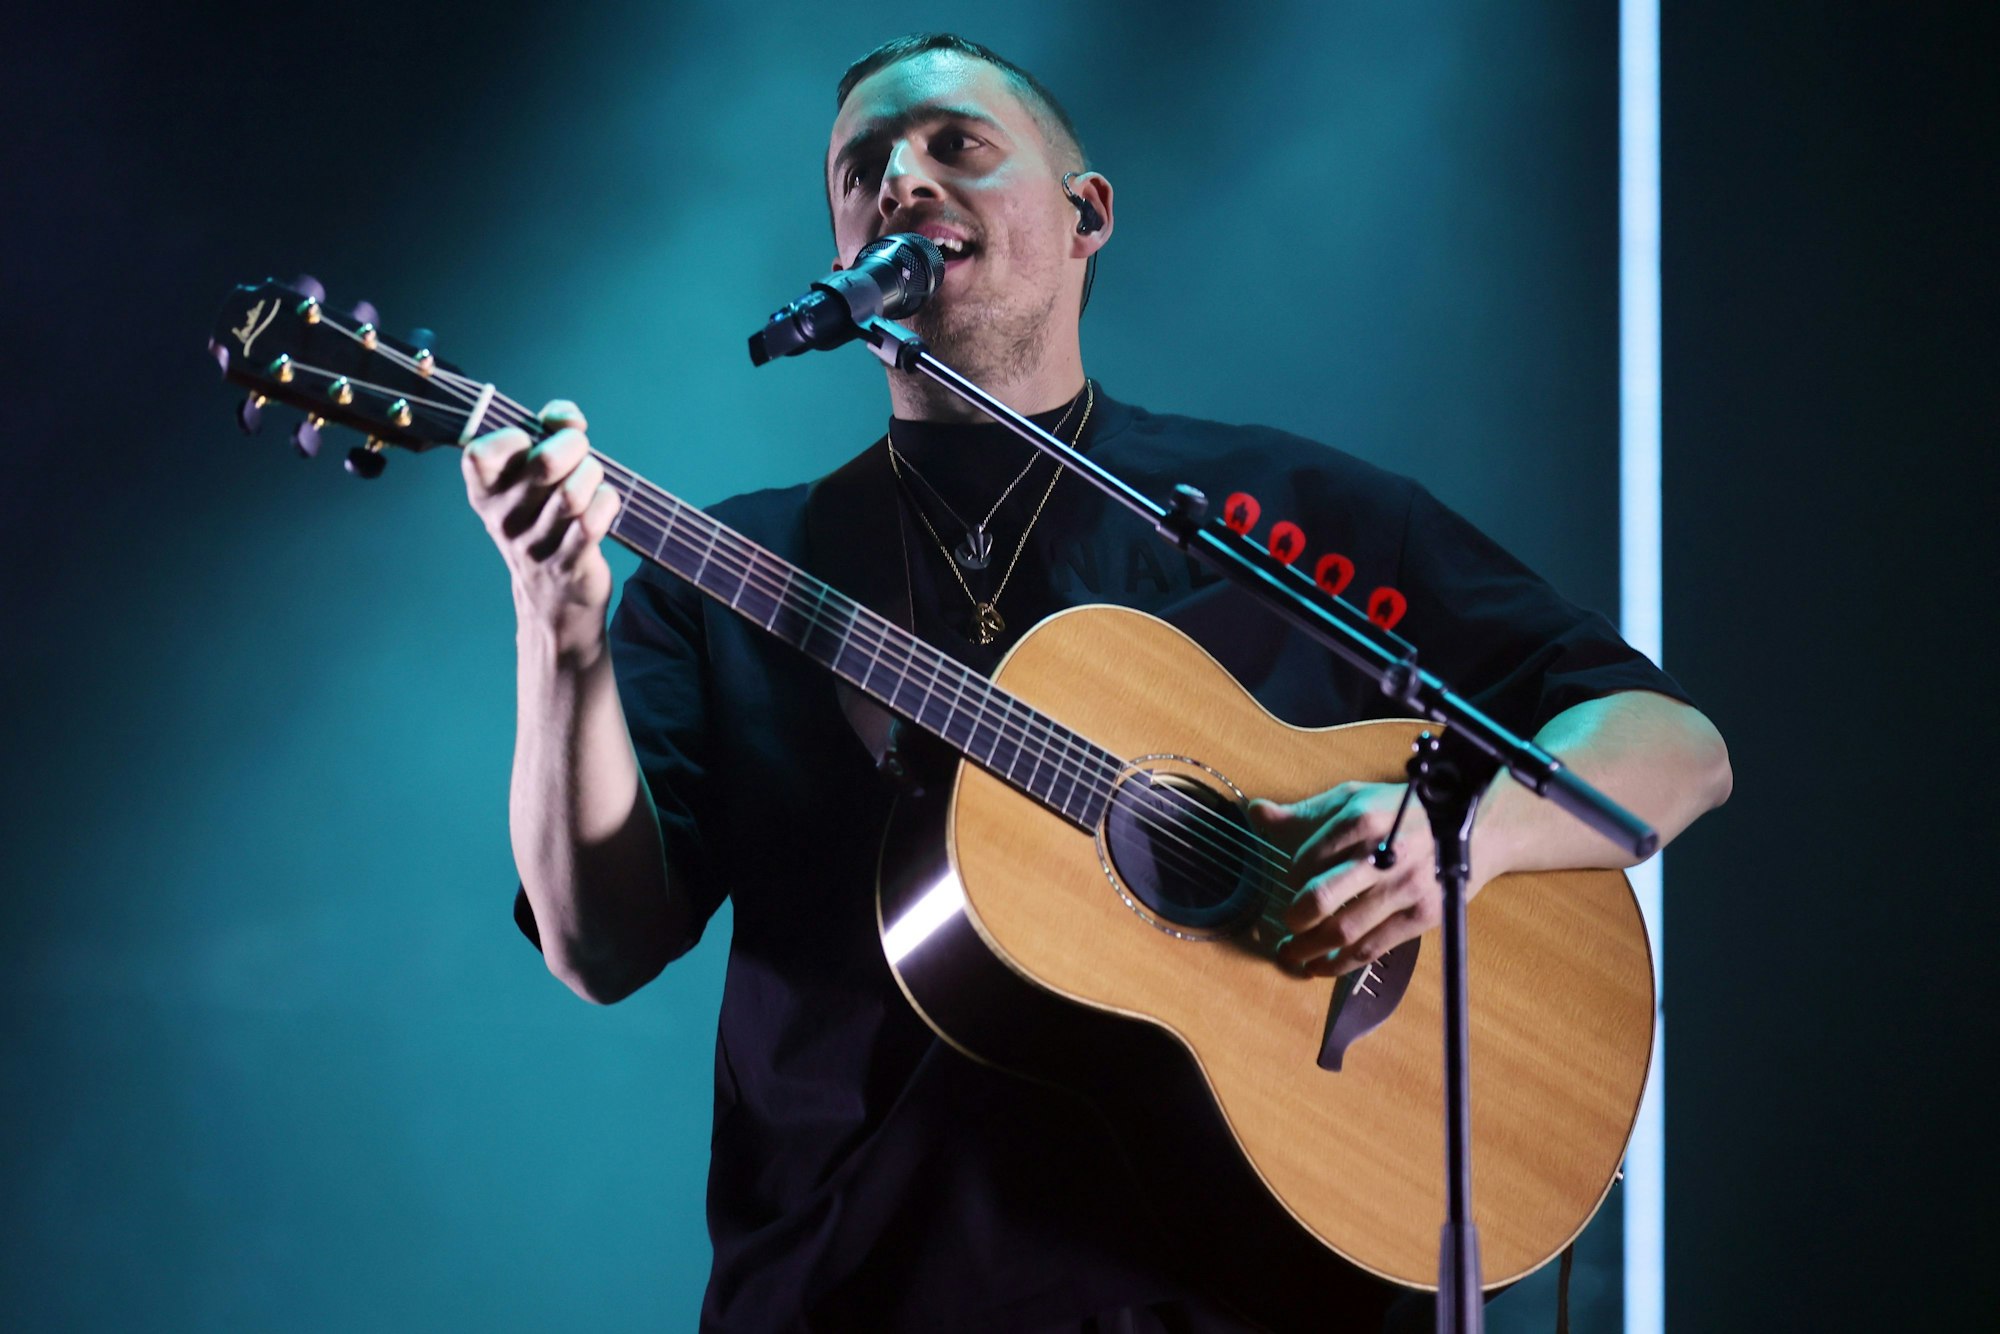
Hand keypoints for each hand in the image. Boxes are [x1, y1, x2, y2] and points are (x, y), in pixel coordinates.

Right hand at [462, 400, 621, 652]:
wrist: (553, 599)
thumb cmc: (545, 521)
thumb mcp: (531, 479)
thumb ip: (546, 432)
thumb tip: (566, 417)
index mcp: (485, 492)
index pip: (480, 453)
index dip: (516, 434)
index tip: (536, 436)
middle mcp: (503, 519)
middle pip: (545, 462)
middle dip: (574, 446)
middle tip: (581, 453)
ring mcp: (533, 545)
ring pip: (573, 493)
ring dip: (593, 475)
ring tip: (593, 480)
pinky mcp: (567, 564)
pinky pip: (592, 522)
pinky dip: (607, 503)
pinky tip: (606, 502)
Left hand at [1250, 782, 1488, 977]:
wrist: (1474, 826)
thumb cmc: (1405, 812)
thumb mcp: (1356, 798)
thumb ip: (1305, 812)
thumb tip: (1255, 812)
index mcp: (1362, 818)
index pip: (1307, 858)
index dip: (1290, 877)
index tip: (1288, 885)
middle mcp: (1383, 854)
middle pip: (1322, 897)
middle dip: (1293, 918)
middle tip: (1284, 924)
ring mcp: (1405, 888)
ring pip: (1344, 930)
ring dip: (1309, 949)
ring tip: (1290, 954)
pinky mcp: (1422, 916)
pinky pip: (1372, 949)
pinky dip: (1340, 964)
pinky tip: (1321, 967)